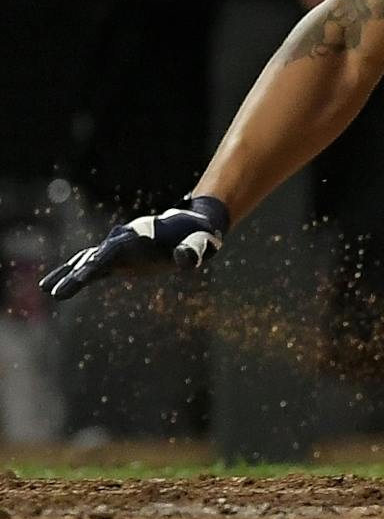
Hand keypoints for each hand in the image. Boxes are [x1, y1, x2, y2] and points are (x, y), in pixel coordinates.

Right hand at [40, 196, 228, 300]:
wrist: (193, 227)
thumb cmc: (197, 235)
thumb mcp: (200, 243)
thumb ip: (192, 251)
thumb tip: (183, 260)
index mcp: (139, 236)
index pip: (113, 251)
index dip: (97, 263)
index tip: (82, 276)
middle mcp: (122, 240)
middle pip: (94, 258)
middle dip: (75, 274)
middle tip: (55, 292)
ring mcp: (117, 249)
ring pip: (87, 262)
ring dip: (68, 275)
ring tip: (47, 290)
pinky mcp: (117, 259)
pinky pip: (90, 268)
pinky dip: (73, 276)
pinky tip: (54, 288)